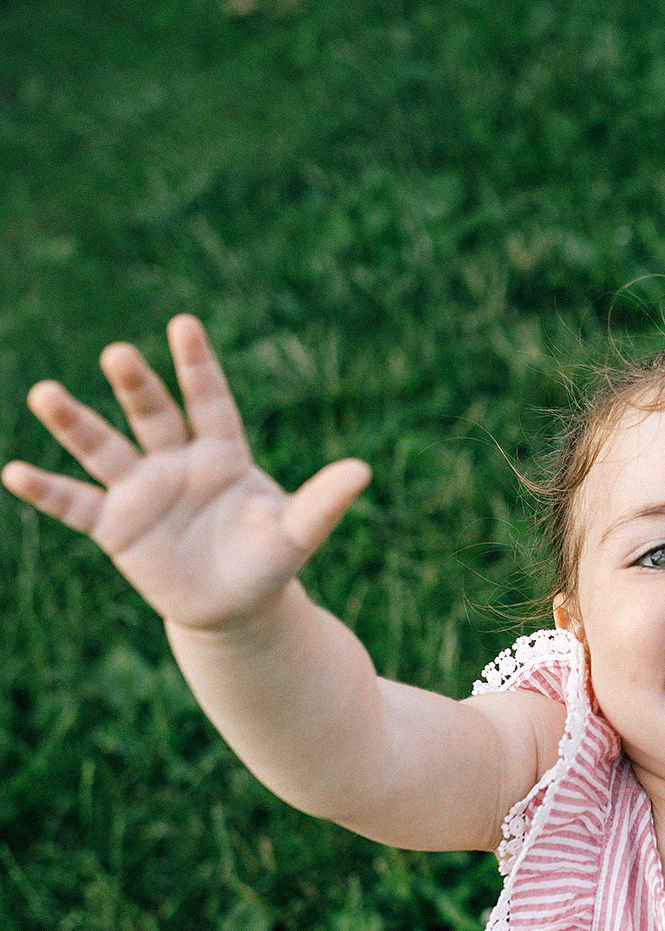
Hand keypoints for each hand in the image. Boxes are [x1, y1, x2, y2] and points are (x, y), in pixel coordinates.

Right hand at [2, 315, 369, 629]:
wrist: (235, 605)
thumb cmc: (268, 560)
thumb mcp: (299, 533)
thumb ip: (324, 501)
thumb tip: (363, 470)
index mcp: (222, 452)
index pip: (209, 400)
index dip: (196, 366)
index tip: (183, 325)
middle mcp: (175, 461)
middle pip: (152, 415)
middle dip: (136, 385)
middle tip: (118, 354)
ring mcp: (140, 490)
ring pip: (104, 449)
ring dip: (74, 423)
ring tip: (45, 393)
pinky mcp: (115, 526)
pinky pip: (75, 504)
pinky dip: (45, 491)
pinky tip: (13, 472)